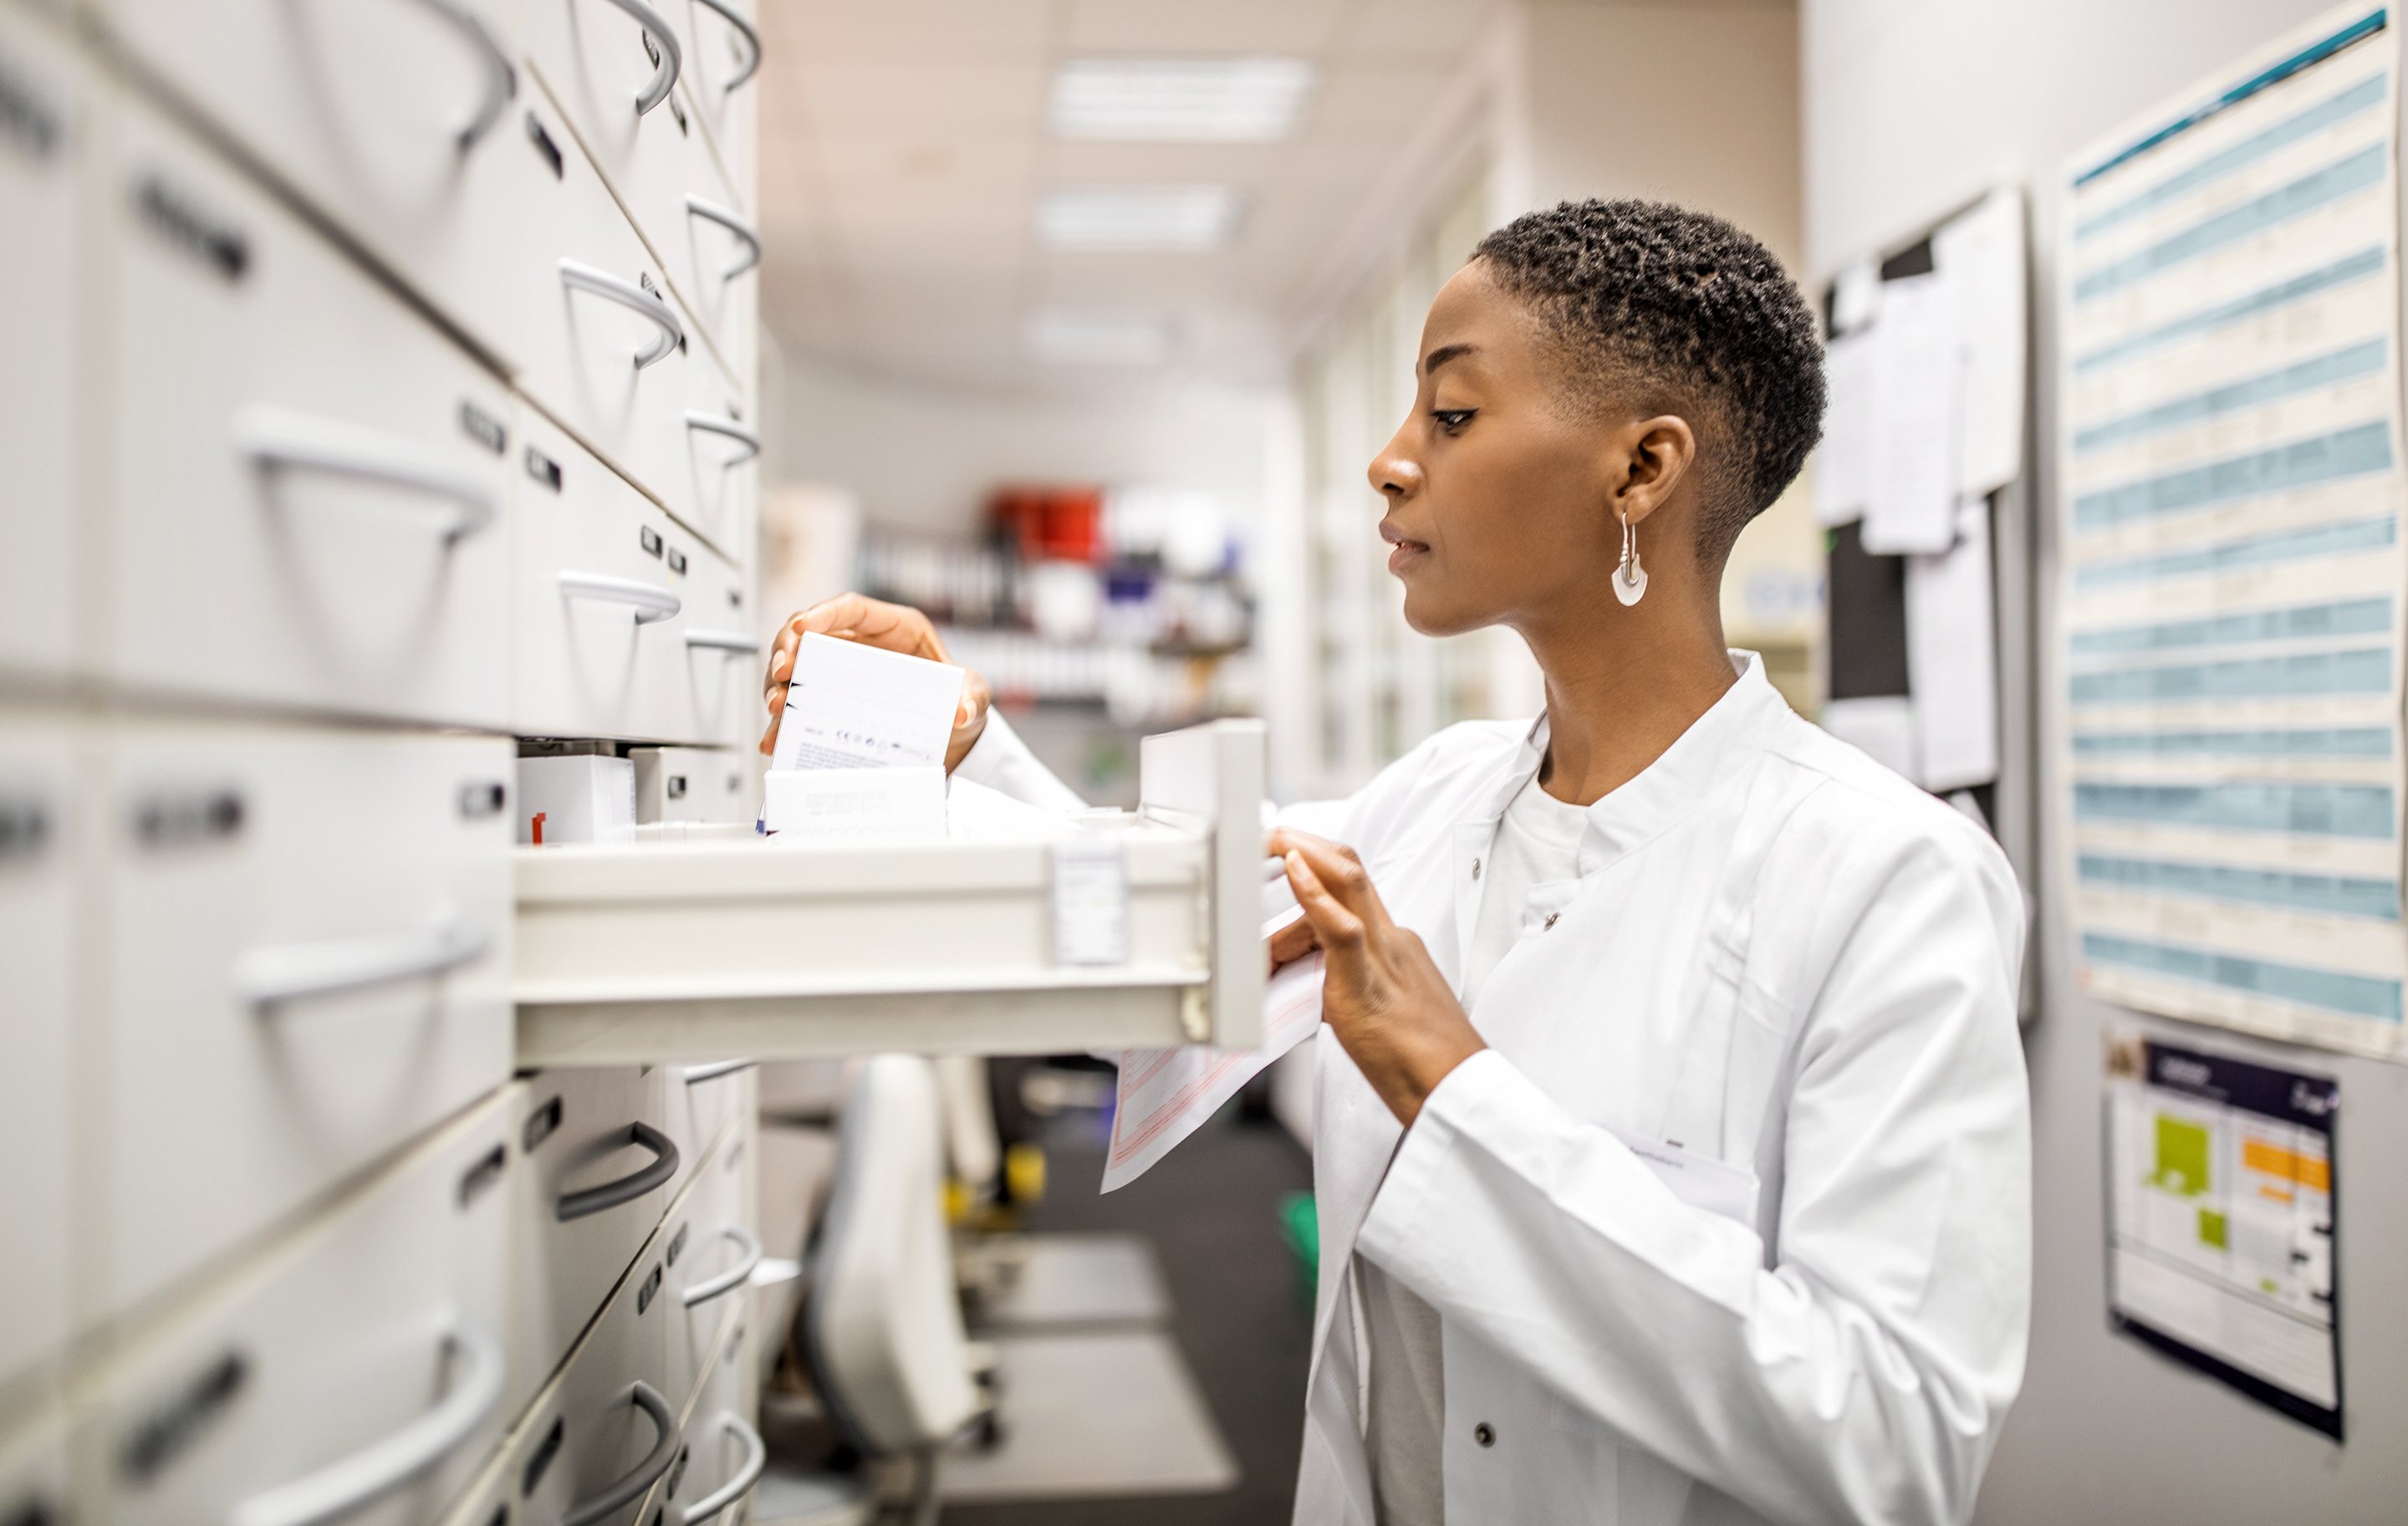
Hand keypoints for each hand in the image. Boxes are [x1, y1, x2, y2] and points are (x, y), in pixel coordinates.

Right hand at [760, 592, 993, 770]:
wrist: (953, 736)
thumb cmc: (958, 699)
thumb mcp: (973, 694)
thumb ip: (971, 698)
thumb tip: (959, 712)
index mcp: (895, 628)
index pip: (851, 608)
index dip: (822, 613)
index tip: (801, 627)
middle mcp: (861, 645)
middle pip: (811, 633)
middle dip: (788, 647)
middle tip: (781, 671)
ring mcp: (841, 674)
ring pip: (796, 667)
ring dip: (779, 684)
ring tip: (777, 705)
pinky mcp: (831, 704)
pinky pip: (799, 707)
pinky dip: (784, 722)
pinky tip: (776, 737)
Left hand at [1268, 828, 1484, 1126]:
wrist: (1457, 1094)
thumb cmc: (1421, 1064)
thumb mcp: (1376, 1011)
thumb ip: (1346, 987)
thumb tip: (1310, 986)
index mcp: (1394, 946)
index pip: (1350, 889)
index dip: (1316, 864)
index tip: (1285, 854)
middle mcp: (1391, 942)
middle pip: (1350, 870)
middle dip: (1307, 843)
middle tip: (1267, 834)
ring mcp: (1384, 959)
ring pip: (1348, 884)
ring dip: (1304, 854)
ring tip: (1269, 840)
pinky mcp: (1369, 986)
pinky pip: (1342, 930)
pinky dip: (1315, 895)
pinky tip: (1294, 870)